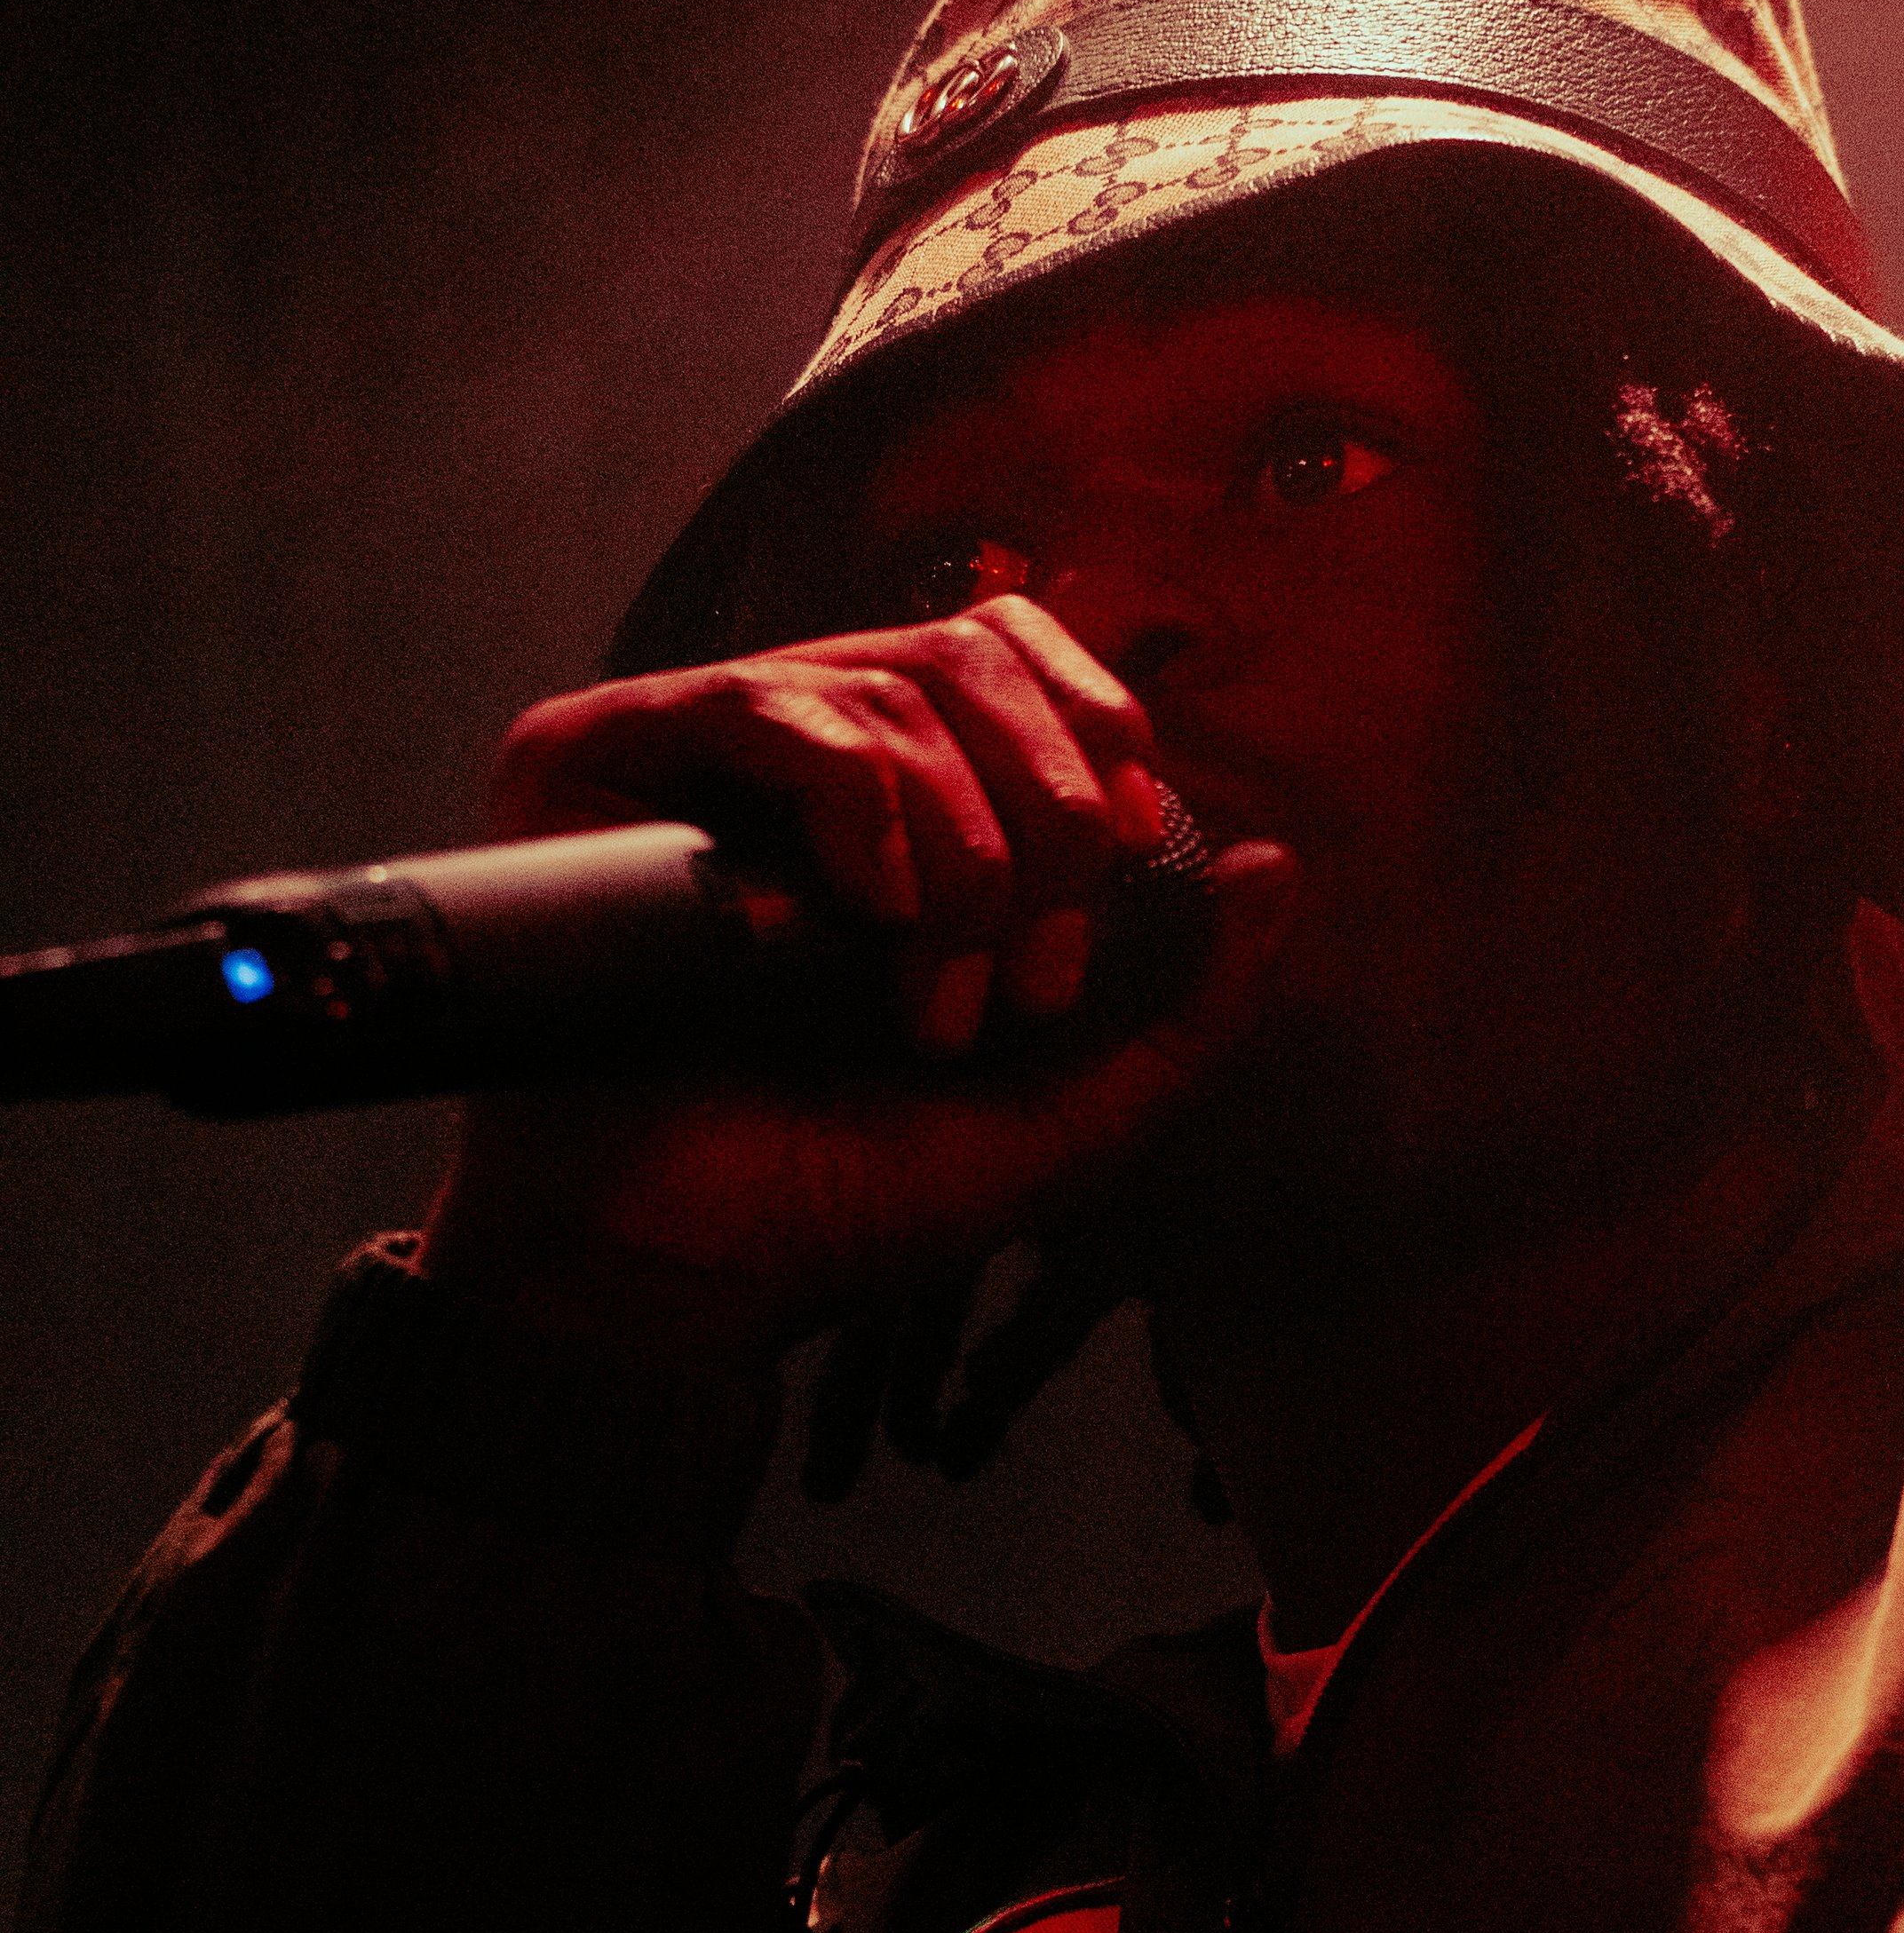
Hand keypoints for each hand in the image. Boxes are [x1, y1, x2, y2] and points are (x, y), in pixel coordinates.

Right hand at [420, 597, 1295, 1373]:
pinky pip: (767, 703)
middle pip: (975, 655)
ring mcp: (700, 755)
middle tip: (1034, 962)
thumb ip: (1187, 1008)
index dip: (1099, 733)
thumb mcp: (1069, 1117)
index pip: (1024, 664)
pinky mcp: (596, 760)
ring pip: (891, 682)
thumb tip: (1277, 865)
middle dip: (1050, 804)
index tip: (1126, 856)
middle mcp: (803, 758)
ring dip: (962, 843)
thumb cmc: (845, 1201)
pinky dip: (858, 794)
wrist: (674, 1277)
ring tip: (937, 998)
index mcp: (907, 806)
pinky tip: (877, 908)